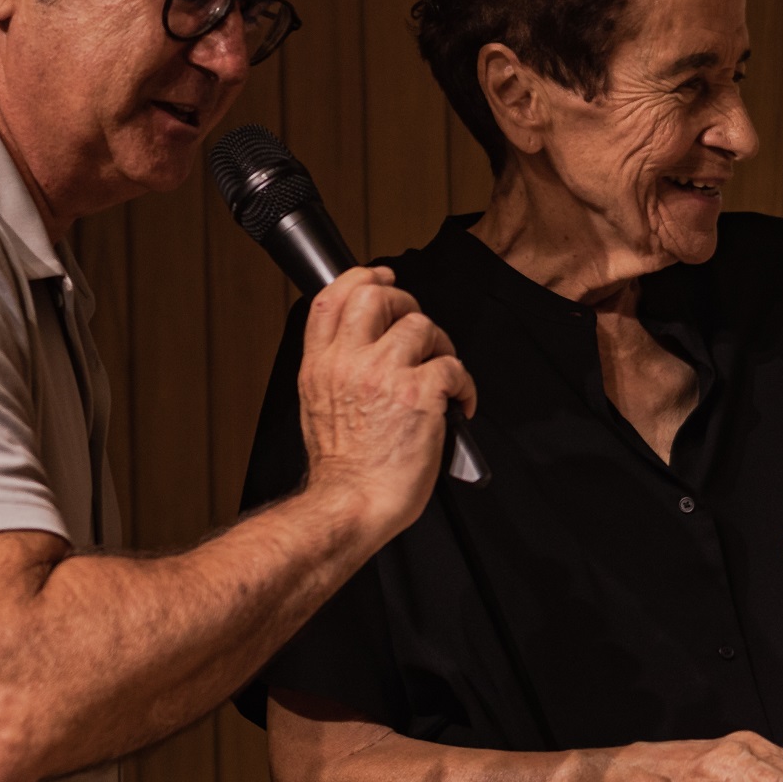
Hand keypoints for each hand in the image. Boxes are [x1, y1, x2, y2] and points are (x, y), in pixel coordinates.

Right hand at [297, 266, 475, 538]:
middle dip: (405, 303)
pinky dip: (465, 385)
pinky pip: (453, 365)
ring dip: (440, 347)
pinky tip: (460, 405)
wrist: (351, 505)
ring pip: (421, 325)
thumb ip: (336, 371)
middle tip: (420, 332)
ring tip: (441, 377)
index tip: (381, 277)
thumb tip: (363, 351)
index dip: (361, 277)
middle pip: (377, 295)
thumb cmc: (342, 470)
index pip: (332, 298)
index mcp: (320, 366)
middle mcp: (348, 362)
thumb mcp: (317, 407)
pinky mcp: (419, 393)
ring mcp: (383, 374)